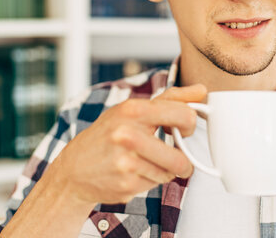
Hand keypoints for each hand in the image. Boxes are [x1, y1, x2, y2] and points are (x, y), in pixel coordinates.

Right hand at [50, 84, 206, 205]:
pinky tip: (133, 172)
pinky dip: (150, 180)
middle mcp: (127, 135)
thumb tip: (202, 90)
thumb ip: (170, 99)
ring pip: (169, 174)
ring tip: (146, 161)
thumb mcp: (132, 109)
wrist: (73, 169)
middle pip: (180, 158)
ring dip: (164, 171)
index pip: (184, 116)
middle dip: (182, 160)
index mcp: (132, 110)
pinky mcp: (125, 185)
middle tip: (173, 154)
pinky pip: (155, 185)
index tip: (184, 129)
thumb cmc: (106, 135)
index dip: (190, 125)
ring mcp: (126, 163)